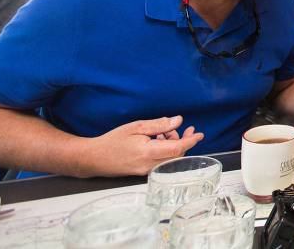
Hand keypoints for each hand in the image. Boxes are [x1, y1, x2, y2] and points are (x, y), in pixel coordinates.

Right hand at [88, 116, 202, 175]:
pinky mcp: (143, 173)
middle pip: (176, 154)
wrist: (94, 158)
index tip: (199, 134)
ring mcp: (146, 171)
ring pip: (169, 159)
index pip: (177, 149)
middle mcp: (149, 165)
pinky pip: (161, 162)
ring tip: (164, 132)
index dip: (190, 141)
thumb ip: (158, 125)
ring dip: (173, 145)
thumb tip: (177, 121)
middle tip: (183, 128)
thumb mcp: (136, 127)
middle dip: (182, 141)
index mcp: (148, 152)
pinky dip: (164, 151)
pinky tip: (158, 141)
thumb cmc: (112, 141)